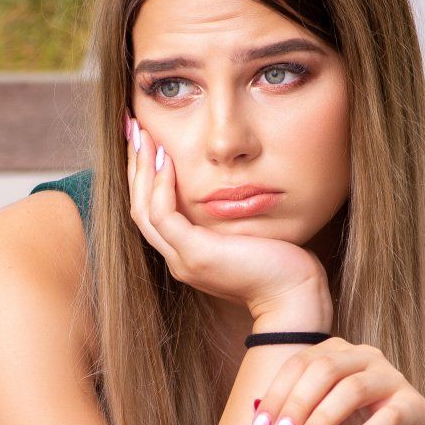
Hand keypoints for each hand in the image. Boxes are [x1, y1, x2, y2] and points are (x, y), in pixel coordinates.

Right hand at [126, 115, 328, 323]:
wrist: (293, 295)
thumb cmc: (280, 264)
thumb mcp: (246, 233)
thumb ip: (227, 217)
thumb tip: (225, 186)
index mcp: (186, 254)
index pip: (152, 211)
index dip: (144, 176)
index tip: (145, 141)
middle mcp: (177, 259)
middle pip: (139, 207)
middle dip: (134, 166)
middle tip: (131, 129)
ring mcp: (182, 260)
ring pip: (143, 210)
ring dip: (141, 169)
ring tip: (142, 135)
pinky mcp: (195, 255)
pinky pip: (164, 215)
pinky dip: (161, 185)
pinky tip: (166, 158)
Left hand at [247, 337, 424, 424]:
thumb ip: (295, 420)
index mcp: (337, 353)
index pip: (298, 366)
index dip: (274, 399)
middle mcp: (364, 357)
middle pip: (323, 370)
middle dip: (295, 408)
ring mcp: (391, 378)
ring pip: (352, 389)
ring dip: (322, 421)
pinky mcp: (413, 405)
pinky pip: (386, 418)